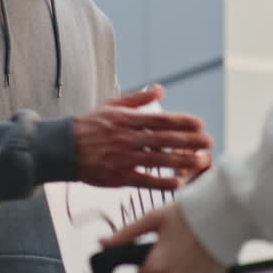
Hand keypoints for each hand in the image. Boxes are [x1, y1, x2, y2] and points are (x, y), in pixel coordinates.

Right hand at [74, 85, 211, 190]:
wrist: (64, 148)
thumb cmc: (89, 126)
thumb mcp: (112, 106)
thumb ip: (138, 99)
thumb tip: (160, 90)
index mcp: (127, 119)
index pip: (161, 120)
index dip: (182, 122)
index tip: (200, 124)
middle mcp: (127, 137)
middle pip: (165, 139)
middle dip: (190, 140)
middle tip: (208, 142)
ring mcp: (123, 158)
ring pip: (158, 159)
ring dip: (182, 160)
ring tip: (202, 161)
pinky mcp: (118, 176)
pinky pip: (144, 180)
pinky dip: (161, 181)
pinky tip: (178, 182)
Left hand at [101, 204, 225, 272]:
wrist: (222, 215)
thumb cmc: (187, 214)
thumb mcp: (152, 220)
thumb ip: (126, 235)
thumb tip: (102, 243)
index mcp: (157, 266)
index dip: (145, 266)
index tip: (153, 253)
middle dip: (166, 265)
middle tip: (176, 242)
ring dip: (183, 268)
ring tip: (191, 245)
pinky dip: (200, 271)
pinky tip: (202, 254)